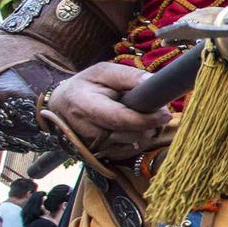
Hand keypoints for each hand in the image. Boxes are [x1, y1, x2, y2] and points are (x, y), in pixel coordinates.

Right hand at [47, 63, 172, 158]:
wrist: (62, 106)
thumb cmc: (86, 85)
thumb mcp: (103, 72)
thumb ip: (128, 76)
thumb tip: (153, 81)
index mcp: (85, 105)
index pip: (119, 118)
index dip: (145, 118)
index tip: (165, 113)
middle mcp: (87, 130)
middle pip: (130, 134)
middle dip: (150, 124)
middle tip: (159, 111)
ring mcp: (93, 146)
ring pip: (133, 144)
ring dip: (147, 132)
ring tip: (144, 116)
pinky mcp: (101, 154)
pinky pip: (130, 150)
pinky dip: (139, 139)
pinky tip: (136, 127)